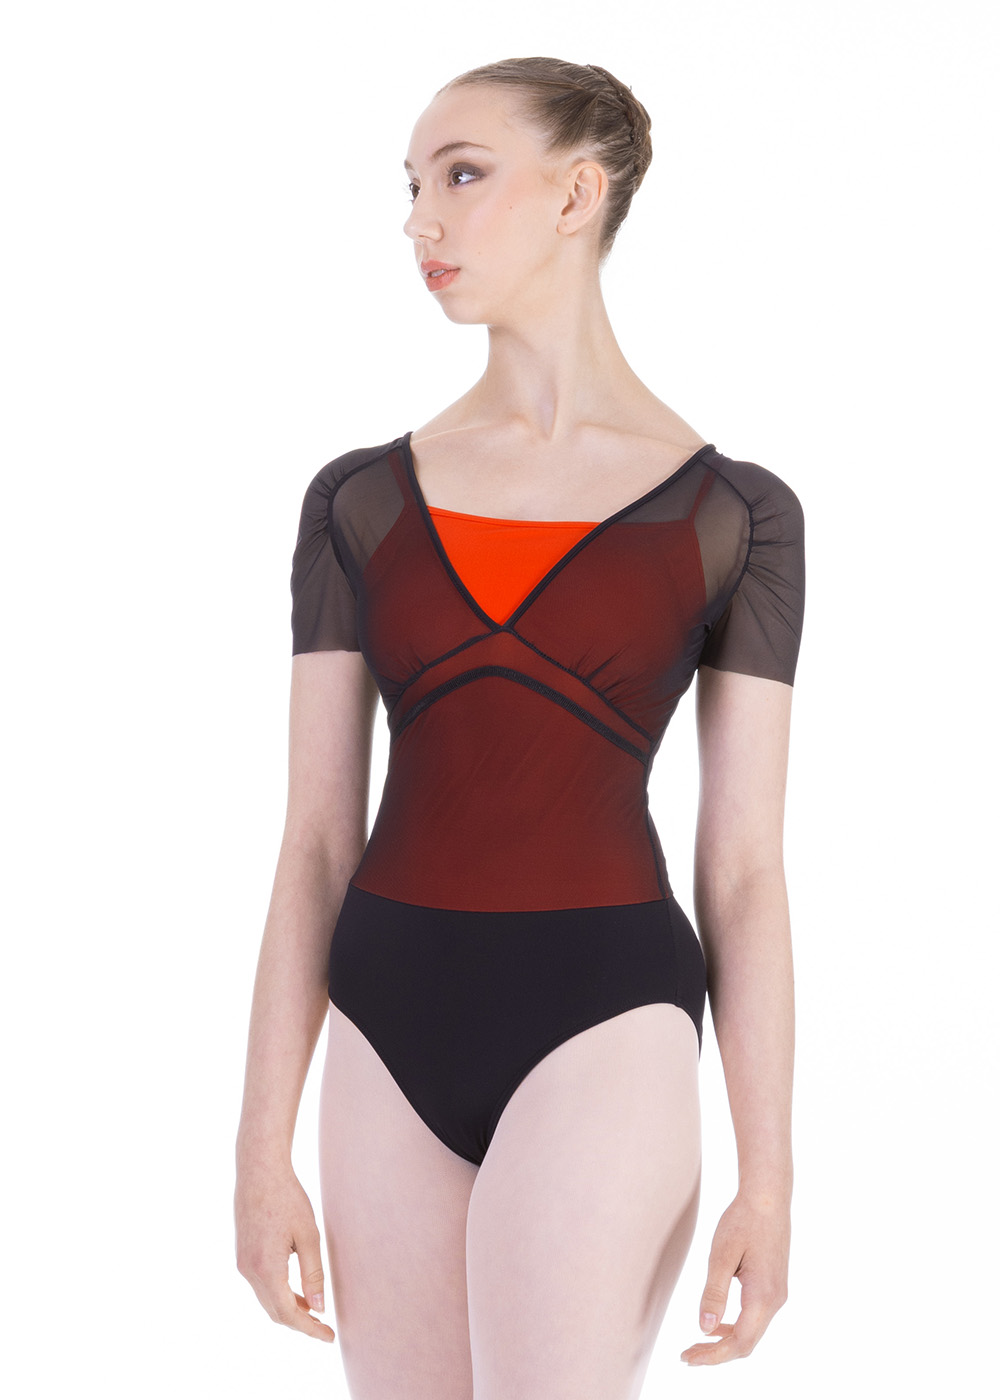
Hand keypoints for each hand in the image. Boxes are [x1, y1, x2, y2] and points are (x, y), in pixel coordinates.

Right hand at [235, 1162, 335, 1342]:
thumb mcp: (308, 1236)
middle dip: (300, 1324)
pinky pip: (262, 1286)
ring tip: (315, 1312)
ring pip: (267, 1300)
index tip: (329, 1337)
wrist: (259, 1171)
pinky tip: (297, 1290)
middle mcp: (249, 1272)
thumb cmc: (287, 1199)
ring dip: (290, 1310)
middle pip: (275, 1312)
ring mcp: (243, 1265)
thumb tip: (318, 1307)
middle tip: (325, 1330)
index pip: (288, 1313)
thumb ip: (313, 1273)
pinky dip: (279, 1295)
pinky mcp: (243, 1255)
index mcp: (266, 1269)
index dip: (309, 1329)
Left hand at [680, 1191, 788, 1364]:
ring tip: (697, 1343)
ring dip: (725, 1342)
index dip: (713, 1355)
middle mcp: (775, 1300)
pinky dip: (735, 1327)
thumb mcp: (721, 1254)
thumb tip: (704, 1328)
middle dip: (717, 1353)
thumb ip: (713, 1293)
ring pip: (752, 1332)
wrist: (768, 1197)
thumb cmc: (742, 1220)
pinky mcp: (774, 1286)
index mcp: (763, 1295)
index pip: (739, 1342)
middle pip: (747, 1343)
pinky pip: (755, 1318)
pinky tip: (716, 1323)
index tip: (687, 1358)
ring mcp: (777, 1294)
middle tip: (687, 1355)